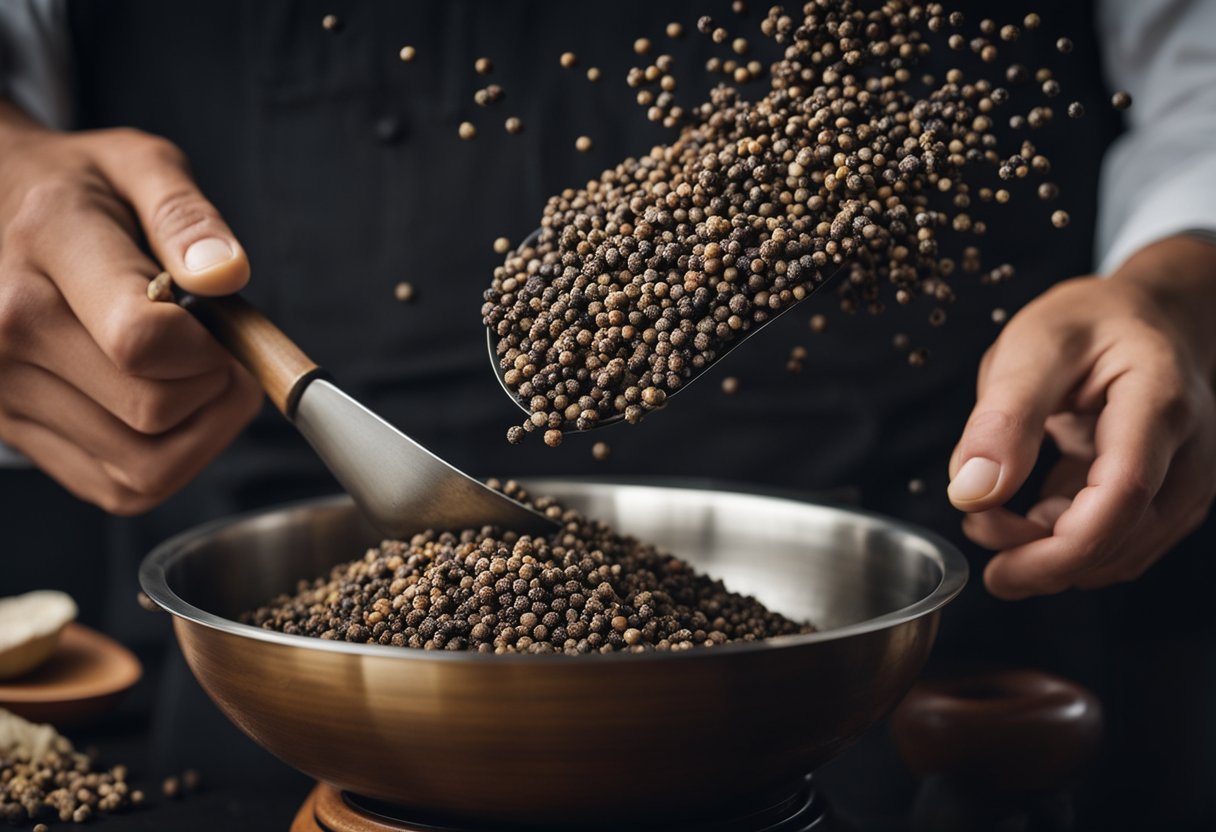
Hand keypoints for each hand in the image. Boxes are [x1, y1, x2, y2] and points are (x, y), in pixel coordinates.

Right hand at [0, 101, 261, 513]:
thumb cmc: (76, 190)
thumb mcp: (137, 166)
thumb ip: (186, 215)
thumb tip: (226, 273)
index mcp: (46, 251)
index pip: (144, 341)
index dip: (210, 349)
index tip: (221, 329)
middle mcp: (9, 333)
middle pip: (153, 412)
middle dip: (216, 389)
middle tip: (219, 352)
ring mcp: (2, 392)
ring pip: (144, 468)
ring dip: (200, 434)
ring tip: (196, 379)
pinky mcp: (13, 434)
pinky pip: (119, 488)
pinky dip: (166, 462)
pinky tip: (166, 409)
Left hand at [947, 235, 1215, 599]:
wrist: (1147, 316)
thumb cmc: (1091, 324)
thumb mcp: (1032, 347)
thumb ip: (1001, 420)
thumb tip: (971, 493)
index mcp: (1158, 404)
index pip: (1123, 496)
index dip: (1059, 548)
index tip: (997, 567)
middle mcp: (1189, 454)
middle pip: (1120, 540)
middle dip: (1037, 556)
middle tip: (976, 524)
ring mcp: (1184, 482)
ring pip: (1118, 554)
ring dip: (1047, 555)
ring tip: (992, 515)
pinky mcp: (1166, 499)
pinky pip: (1116, 544)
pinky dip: (1063, 543)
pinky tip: (1025, 515)